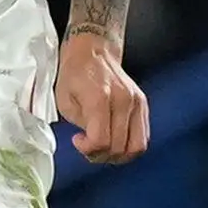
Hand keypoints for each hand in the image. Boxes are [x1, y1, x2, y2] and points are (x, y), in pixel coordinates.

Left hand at [58, 28, 149, 162]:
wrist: (92, 51)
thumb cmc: (75, 74)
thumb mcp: (64, 101)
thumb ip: (80, 125)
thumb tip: (92, 142)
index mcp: (100, 97)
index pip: (101, 140)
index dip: (88, 149)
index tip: (78, 141)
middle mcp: (123, 100)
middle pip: (119, 147)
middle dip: (101, 155)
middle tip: (88, 148)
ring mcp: (136, 102)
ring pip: (136, 146)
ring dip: (118, 156)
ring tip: (103, 148)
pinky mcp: (143, 104)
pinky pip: (142, 137)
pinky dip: (129, 146)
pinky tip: (114, 140)